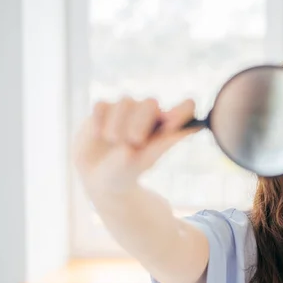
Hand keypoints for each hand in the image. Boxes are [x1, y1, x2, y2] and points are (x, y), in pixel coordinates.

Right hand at [72, 96, 200, 193]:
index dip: (184, 110)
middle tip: (134, 141)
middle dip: (141, 121)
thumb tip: (184, 130)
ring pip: (125, 102)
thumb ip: (162, 144)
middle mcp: (147, 114)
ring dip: (118, 124)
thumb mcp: (144, 161)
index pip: (184, 109)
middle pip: (150, 103)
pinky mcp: (102, 109)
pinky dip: (100, 121)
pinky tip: (100, 136)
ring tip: (114, 141)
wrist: (98, 179)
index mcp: (164, 127)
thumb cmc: (127, 171)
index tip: (173, 123)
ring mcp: (124, 109)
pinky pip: (102, 106)